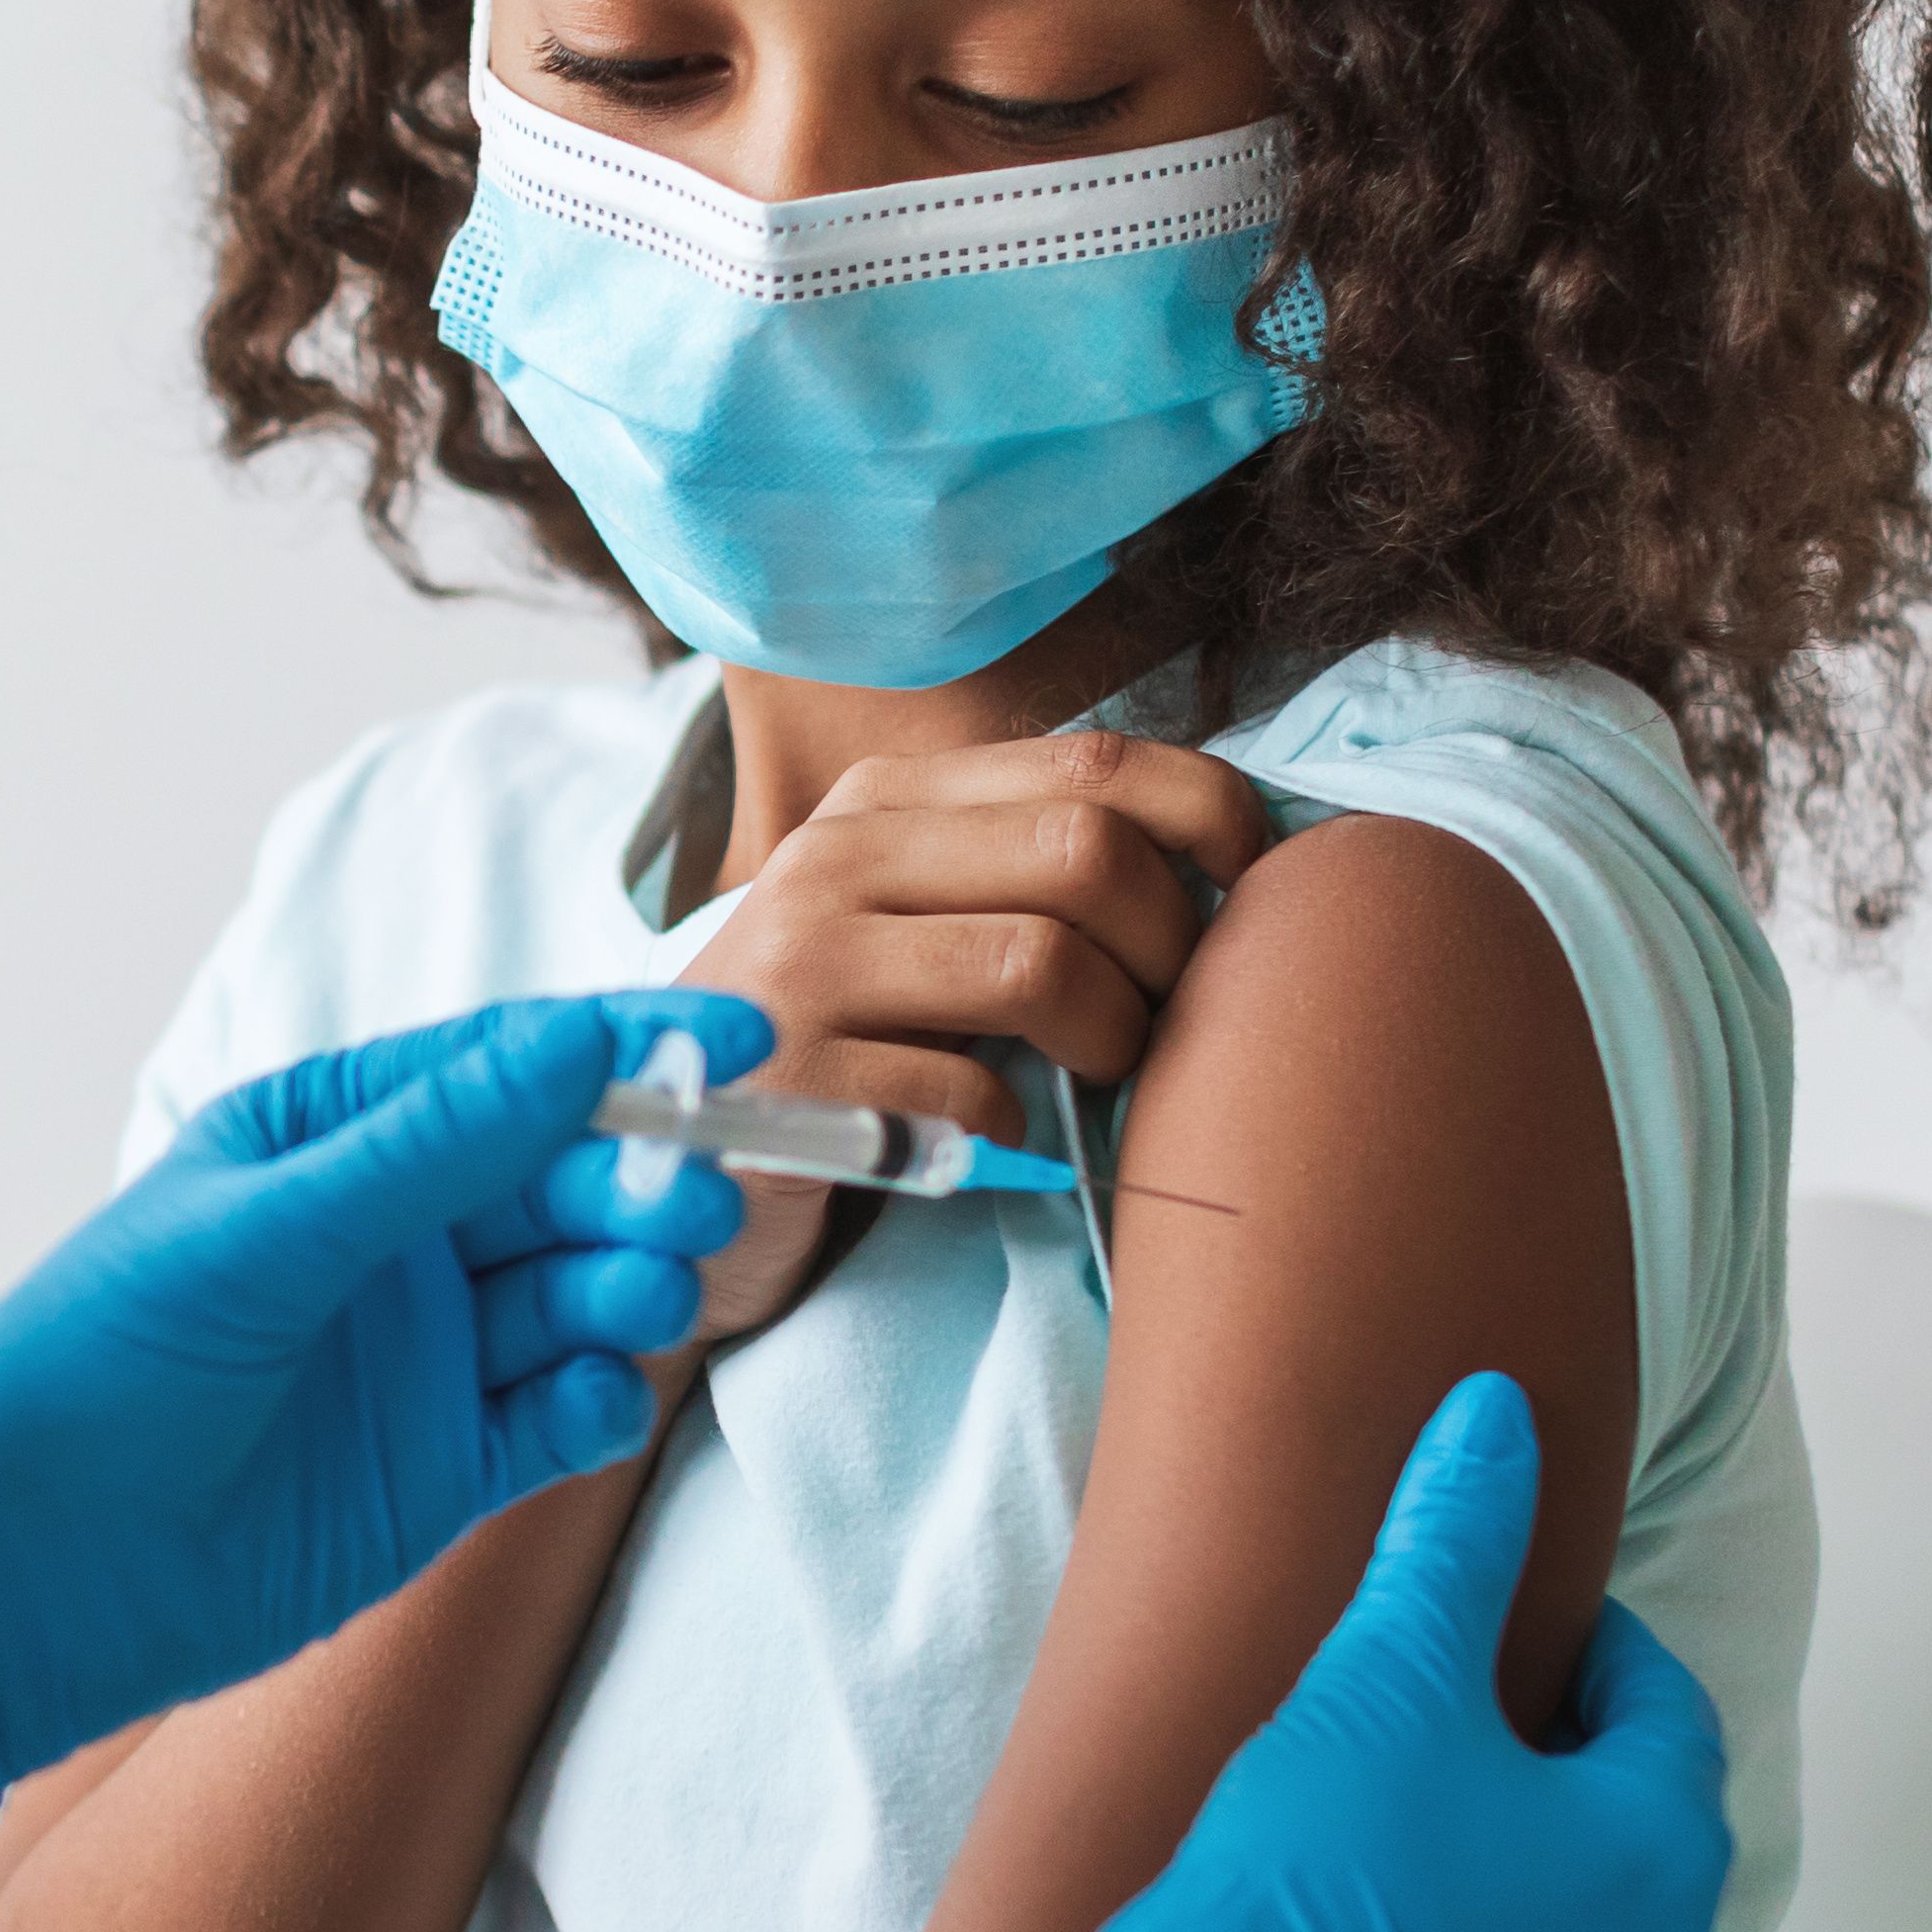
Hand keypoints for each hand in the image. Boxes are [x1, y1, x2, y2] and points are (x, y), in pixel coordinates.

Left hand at [0, 991, 767, 1931]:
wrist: (20, 1578)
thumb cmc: (97, 1368)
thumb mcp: (265, 1234)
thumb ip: (428, 1148)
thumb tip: (574, 1046)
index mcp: (333, 1139)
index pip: (506, 1072)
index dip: (621, 1055)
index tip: (735, 1046)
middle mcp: (391, 1238)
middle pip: (563, 1183)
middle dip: (638, 1183)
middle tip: (692, 1203)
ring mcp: (422, 1356)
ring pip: (575, 1295)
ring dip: (629, 1287)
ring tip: (644, 1299)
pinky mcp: (442, 1471)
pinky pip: (557, 1417)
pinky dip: (596, 1401)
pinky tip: (591, 1401)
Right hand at [671, 731, 1276, 1342]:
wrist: (676, 1171)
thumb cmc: (849, 1053)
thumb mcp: (927, 931)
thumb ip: (1032, 878)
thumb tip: (1233, 863)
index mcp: (887, 800)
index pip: (1096, 760)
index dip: (1213, 819)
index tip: (1255, 896)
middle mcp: (835, 854)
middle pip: (1083, 850)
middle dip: (1173, 945)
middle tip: (1177, 1019)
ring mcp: (801, 960)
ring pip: (1039, 961)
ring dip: (1111, 1037)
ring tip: (1102, 1076)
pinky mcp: (789, 1074)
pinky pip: (971, 1089)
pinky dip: (1014, 1127)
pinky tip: (994, 1137)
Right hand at [854, 1374, 1729, 1931]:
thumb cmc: (1317, 1865)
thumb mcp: (1384, 1673)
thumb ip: (1456, 1534)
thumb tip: (1498, 1410)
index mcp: (1657, 1851)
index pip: (1659, 1711)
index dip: (1592, 1651)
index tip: (1510, 1627)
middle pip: (1632, 1835)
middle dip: (1563, 1772)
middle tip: (1457, 1726)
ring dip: (1528, 1888)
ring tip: (1416, 1839)